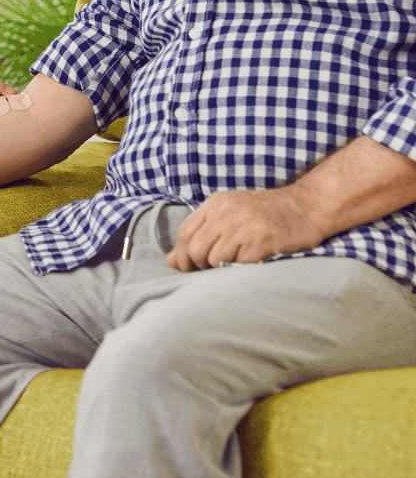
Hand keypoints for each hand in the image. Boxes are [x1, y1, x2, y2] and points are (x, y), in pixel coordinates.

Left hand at [166, 187, 324, 271]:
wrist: (307, 206)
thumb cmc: (267, 214)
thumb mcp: (230, 214)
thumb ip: (201, 233)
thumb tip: (171, 261)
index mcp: (216, 204)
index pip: (184, 233)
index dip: (182, 256)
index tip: (186, 268)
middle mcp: (226, 213)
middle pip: (195, 248)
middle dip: (197, 266)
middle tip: (209, 273)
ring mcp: (244, 226)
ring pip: (214, 259)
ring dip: (220, 270)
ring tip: (233, 266)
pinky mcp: (262, 240)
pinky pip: (239, 265)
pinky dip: (240, 271)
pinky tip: (249, 265)